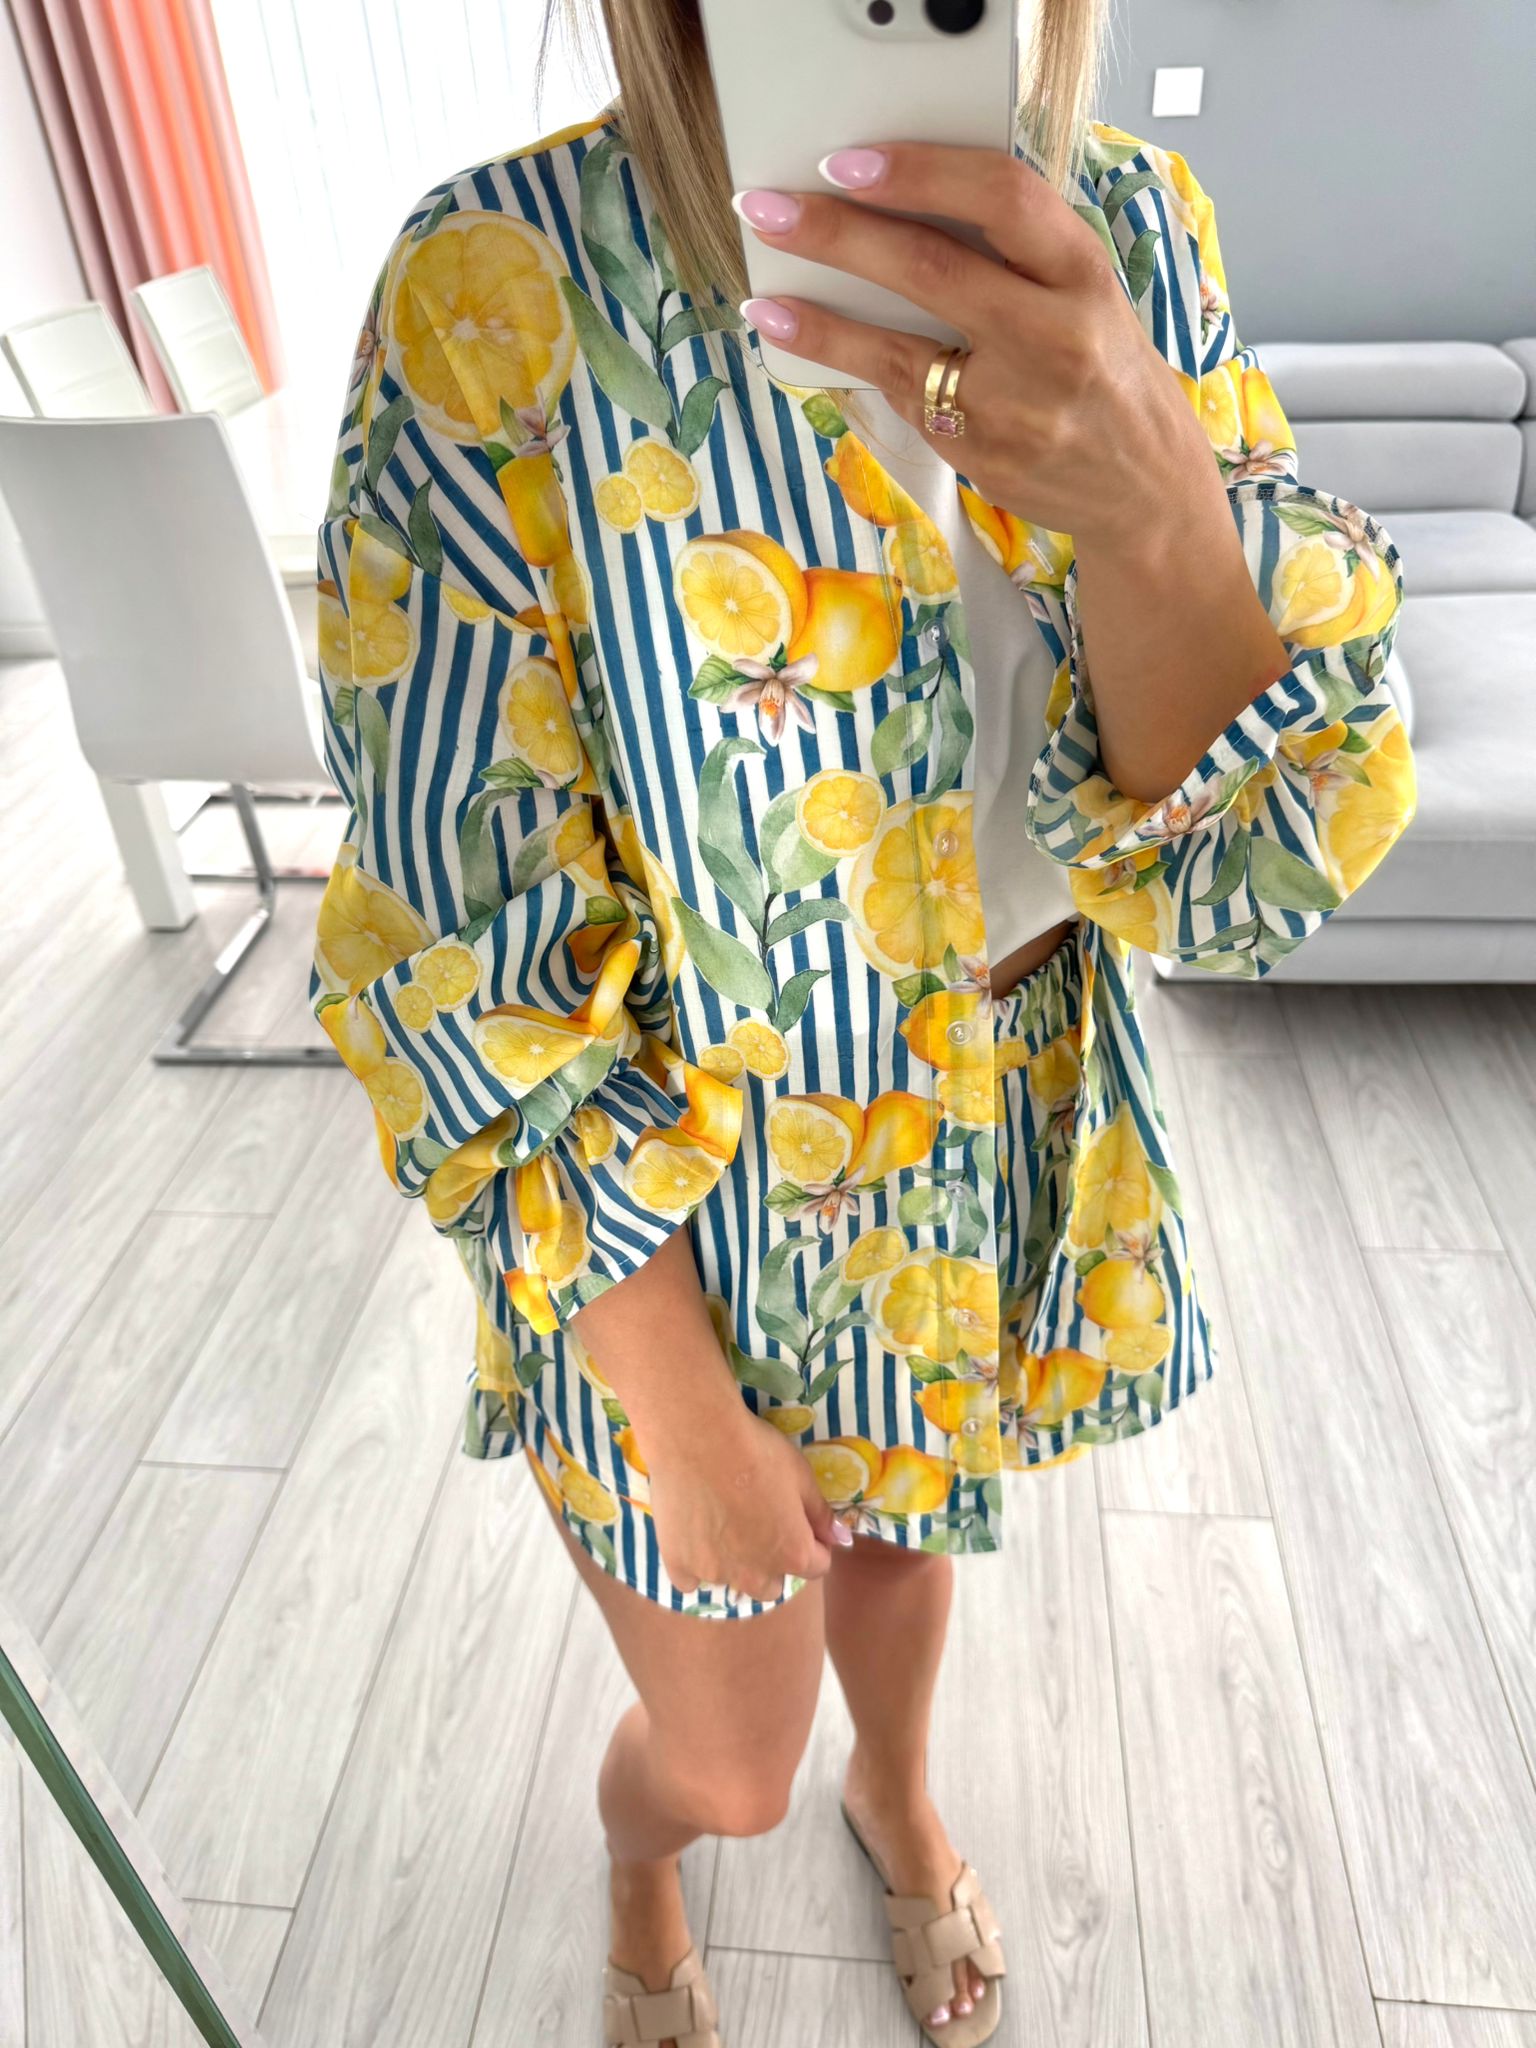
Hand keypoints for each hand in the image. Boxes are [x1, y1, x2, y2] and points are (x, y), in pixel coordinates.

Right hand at [643, 1399, 851, 1605]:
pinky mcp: (678, 1565)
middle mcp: (755, 1575)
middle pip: (772, 1585)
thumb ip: (821, 1514)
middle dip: (773, 1562)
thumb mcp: (801, 1476)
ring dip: (735, 1564)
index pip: (817, 1565)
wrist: (698, 1439)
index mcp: (793, 1555)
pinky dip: (695, 1565)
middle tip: (758, 1522)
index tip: (798, 1519)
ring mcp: (714, 1574)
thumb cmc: (757, 1452)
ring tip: (722, 1523)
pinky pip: (691, 1580)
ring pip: (732, 1582)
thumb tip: (841, 1540)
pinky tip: (693, 1535)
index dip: (813, 1542)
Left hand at [732, 141, 1217, 551]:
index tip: (847, 162)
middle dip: (837, 235)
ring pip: (897, 351)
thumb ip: (1016, 252)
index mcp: (1083, 274)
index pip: (999, 198)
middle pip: (931, 269)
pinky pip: (903, 398)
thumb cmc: (1103, 370)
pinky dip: (848, 367)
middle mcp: (1054, 336)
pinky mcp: (981, 455)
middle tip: (769, 210)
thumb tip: (901, 206)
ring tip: (763, 298)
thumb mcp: (1086, 293)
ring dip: (819, 321)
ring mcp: (1014, 405)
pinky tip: (805, 343)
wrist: (1142, 485)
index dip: (918, 173)